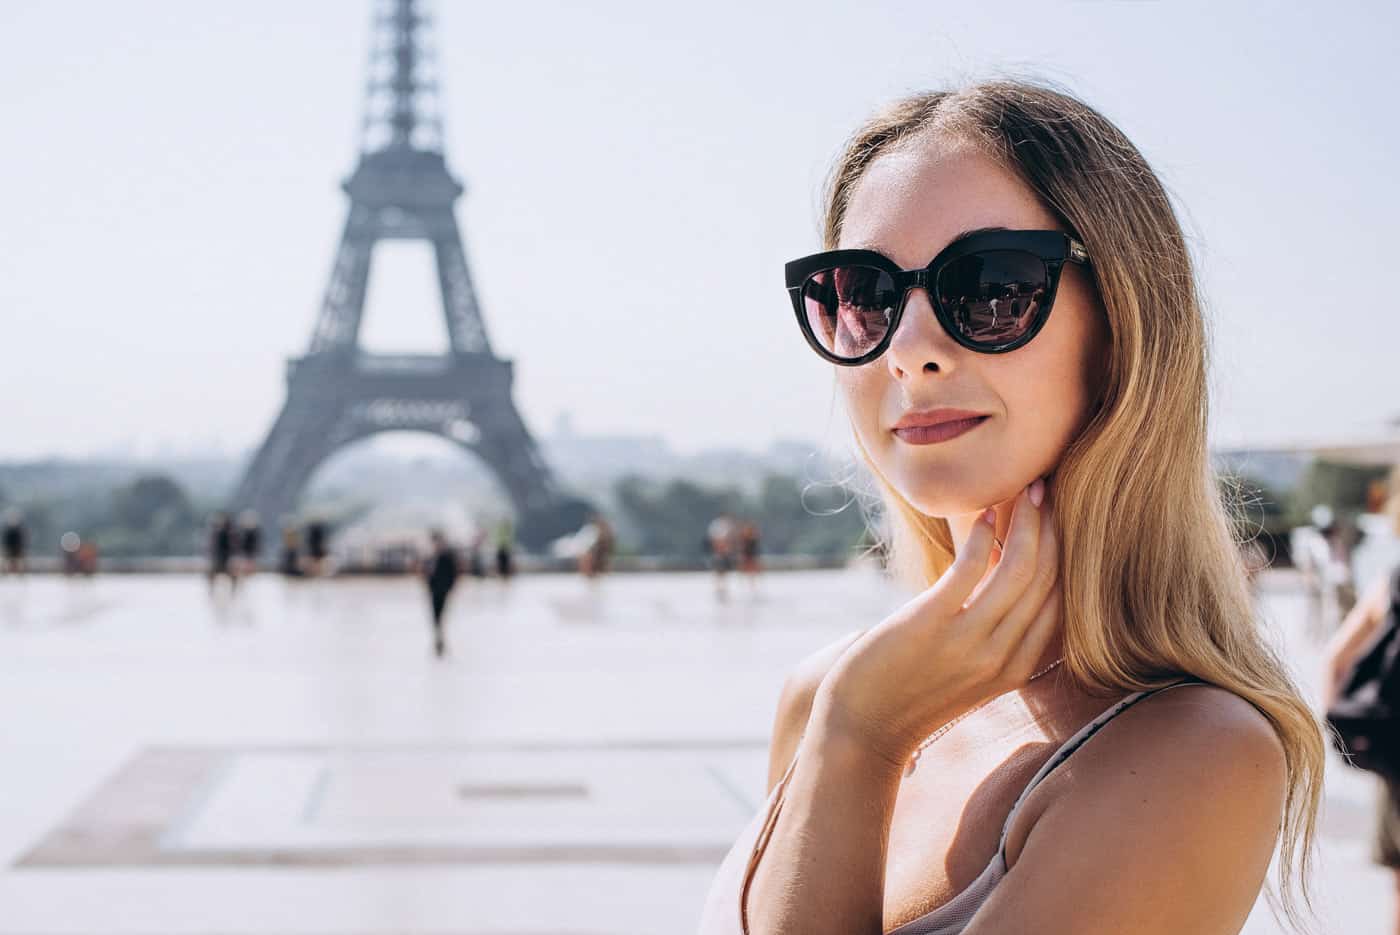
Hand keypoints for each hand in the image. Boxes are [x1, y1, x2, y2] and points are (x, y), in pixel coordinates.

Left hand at [810, 478, 1061, 770]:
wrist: (863, 731)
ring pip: (1020, 569)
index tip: (1061, 517)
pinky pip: (972, 570)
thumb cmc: (911, 693)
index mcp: (1017, 668)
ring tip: (1024, 490)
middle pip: (1048, 580)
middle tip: (1047, 489)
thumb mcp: (970, 672)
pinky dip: (983, 536)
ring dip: (1027, 523)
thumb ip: (997, 637)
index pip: (1063, 602)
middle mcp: (1003, 656)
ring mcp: (970, 642)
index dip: (1066, 554)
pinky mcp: (932, 625)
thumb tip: (1007, 581)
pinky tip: (984, 513)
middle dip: (1053, 528)